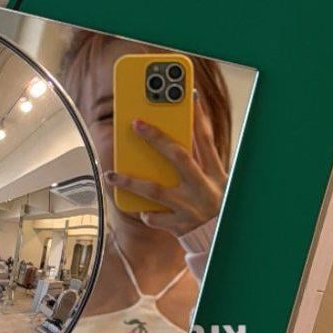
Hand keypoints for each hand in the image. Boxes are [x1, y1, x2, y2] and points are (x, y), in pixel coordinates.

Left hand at [105, 102, 226, 232]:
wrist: (221, 237)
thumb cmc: (213, 201)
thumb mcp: (215, 178)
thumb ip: (199, 155)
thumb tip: (187, 121)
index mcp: (215, 173)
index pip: (205, 139)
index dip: (196, 117)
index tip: (187, 95)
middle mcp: (204, 188)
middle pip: (179, 158)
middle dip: (157, 138)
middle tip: (137, 123)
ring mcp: (191, 208)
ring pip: (156, 191)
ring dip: (131, 182)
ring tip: (111, 174)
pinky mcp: (180, 226)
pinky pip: (156, 218)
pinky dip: (147, 214)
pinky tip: (139, 209)